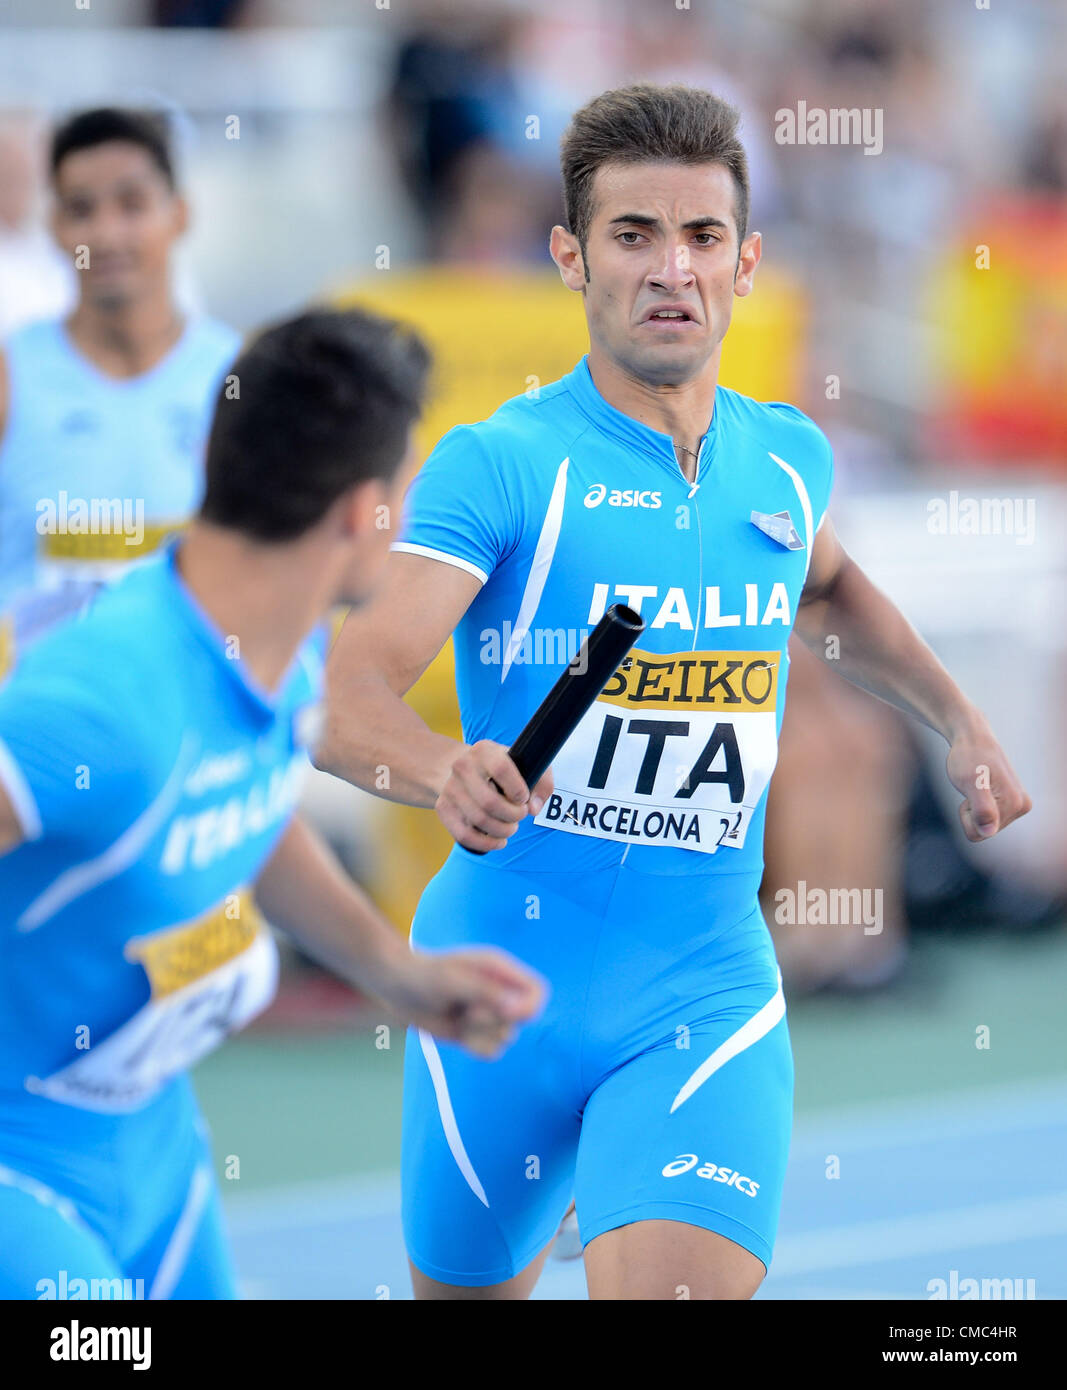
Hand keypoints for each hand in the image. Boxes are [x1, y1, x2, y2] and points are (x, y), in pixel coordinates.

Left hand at [385, 947, 547, 1057]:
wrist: (396, 987)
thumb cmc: (423, 975)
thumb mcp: (453, 980)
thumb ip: (486, 992)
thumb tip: (515, 1008)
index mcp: (500, 970)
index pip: (537, 991)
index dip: (528, 1006)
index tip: (506, 1013)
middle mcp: (500, 992)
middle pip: (522, 1020)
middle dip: (493, 1021)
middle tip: (466, 1009)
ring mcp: (488, 1013)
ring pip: (506, 1039)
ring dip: (480, 1034)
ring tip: (458, 1017)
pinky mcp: (475, 1033)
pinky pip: (492, 1052)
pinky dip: (475, 1047)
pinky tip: (456, 1032)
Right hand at [434, 740, 553, 851]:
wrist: (464, 769)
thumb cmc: (502, 769)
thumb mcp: (523, 764)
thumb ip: (541, 782)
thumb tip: (534, 808)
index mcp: (484, 751)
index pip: (501, 769)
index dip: (518, 790)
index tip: (524, 798)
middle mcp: (462, 766)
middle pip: (490, 802)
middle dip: (512, 816)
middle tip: (520, 815)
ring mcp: (450, 788)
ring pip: (479, 820)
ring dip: (502, 831)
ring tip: (511, 827)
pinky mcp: (443, 808)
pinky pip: (464, 835)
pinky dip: (486, 844)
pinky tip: (499, 841)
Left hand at [945, 718, 1031, 841]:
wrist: (973, 739)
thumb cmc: (968, 757)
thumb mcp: (969, 782)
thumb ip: (982, 808)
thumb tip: (989, 831)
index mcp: (1015, 804)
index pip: (979, 833)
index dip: (966, 814)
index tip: (971, 790)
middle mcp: (1022, 807)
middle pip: (983, 831)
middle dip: (971, 812)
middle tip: (972, 787)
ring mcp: (1018, 805)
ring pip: (984, 825)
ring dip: (973, 808)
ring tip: (977, 786)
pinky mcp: (1011, 802)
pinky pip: (986, 818)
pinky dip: (977, 806)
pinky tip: (982, 788)